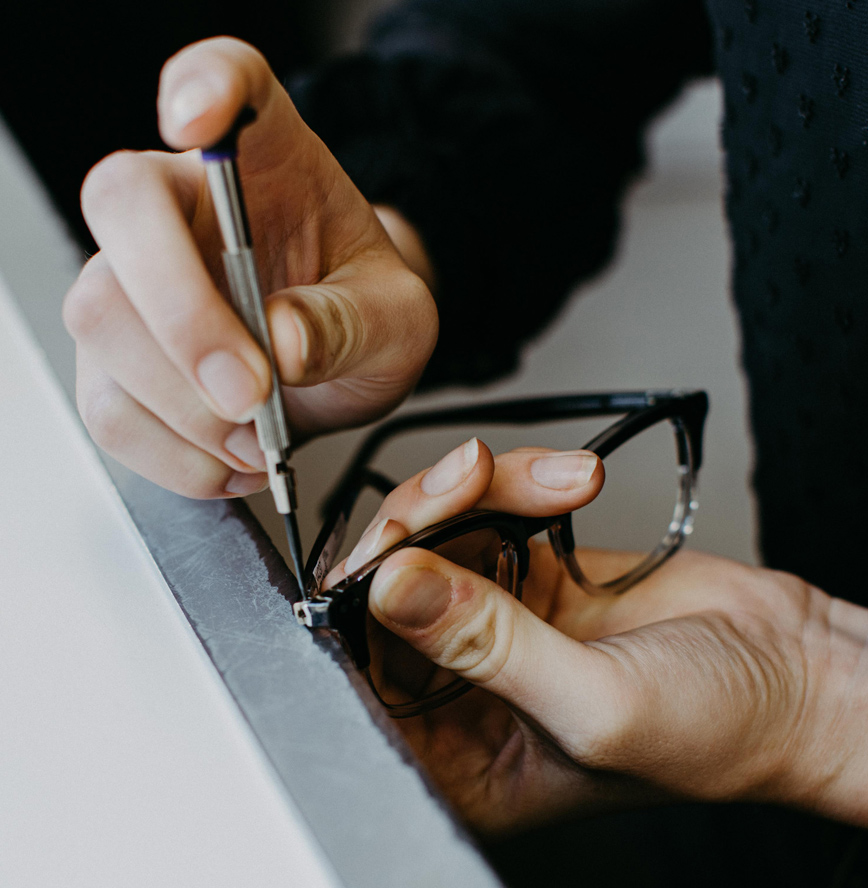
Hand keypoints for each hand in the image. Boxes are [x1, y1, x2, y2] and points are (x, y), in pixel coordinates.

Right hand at [63, 37, 437, 498]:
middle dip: (184, 318)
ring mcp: (135, 278)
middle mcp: (183, 202)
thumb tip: (285, 341)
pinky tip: (228, 458)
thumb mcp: (397, 320)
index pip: (225, 79)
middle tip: (255, 393)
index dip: (200, 84)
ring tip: (258, 436)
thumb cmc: (364, 315)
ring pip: (99, 319)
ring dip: (183, 404)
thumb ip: (353, 322)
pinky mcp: (117, 358)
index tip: (196, 116)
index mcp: (266, 158)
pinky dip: (172, 452)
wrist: (343, 364)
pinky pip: (108, 406)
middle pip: (123, 213)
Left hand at [335, 439, 867, 845]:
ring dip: (481, 491)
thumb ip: (488, 646)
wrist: (800, 675)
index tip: (384, 560)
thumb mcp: (595, 705)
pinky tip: (574, 480)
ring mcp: (500, 627)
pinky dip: (523, 483)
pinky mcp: (538, 573)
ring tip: (555, 480)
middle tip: (467, 490)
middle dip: (420, 528)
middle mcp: (467, 695)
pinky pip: (493, 511)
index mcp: (462, 761)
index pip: (364, 686)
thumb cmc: (716, 732)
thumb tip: (392, 588)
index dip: (355, 617)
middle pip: (390, 598)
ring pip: (438, 538)